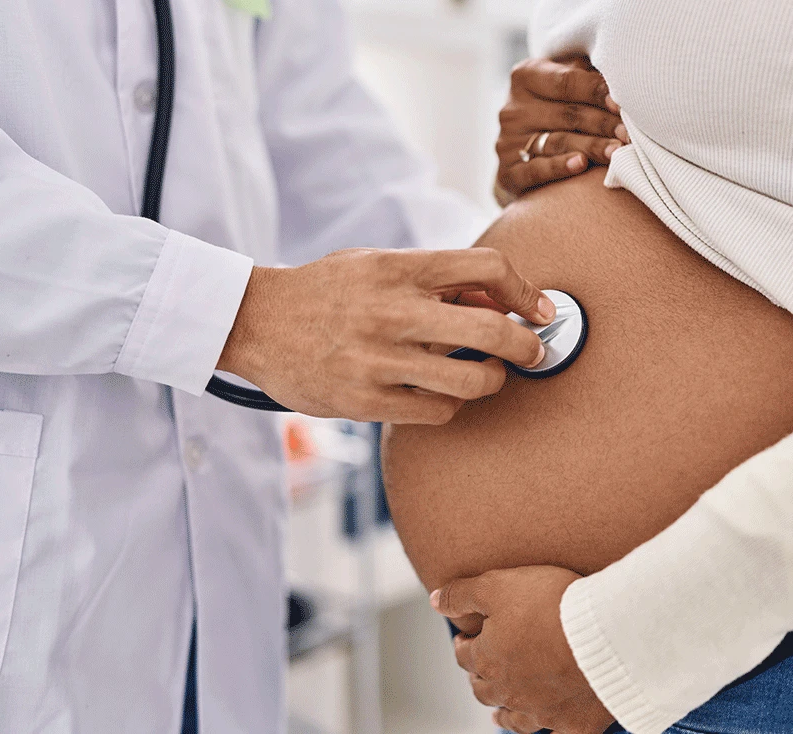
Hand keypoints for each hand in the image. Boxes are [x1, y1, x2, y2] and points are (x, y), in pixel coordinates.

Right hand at [216, 248, 553, 421]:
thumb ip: (435, 278)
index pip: (486, 268)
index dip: (525, 289)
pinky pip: (437, 411)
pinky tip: (440, 394)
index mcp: (399, 268)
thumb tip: (501, 299)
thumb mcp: (377, 264)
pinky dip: (450, 405)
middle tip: (531, 353)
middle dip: (527, 346)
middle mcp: (393, 311)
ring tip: (486, 376)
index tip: (538, 309)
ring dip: (492, 381)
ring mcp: (379, 359)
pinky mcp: (365, 400)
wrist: (254, 321)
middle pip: (493, 329)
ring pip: (472, 380)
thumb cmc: (327, 291)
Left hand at [431, 566, 615, 733]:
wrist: (605, 632)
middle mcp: (509, 691)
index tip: (467, 637)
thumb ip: (462, 593)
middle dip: (479, 679)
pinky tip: (551, 728)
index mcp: (488, 659)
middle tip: (482, 670)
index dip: (464, 643)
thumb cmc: (553, 604)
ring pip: (514, 719)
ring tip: (499, 714)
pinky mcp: (575, 723)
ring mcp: (542, 711)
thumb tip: (435, 600)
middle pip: (484, 689)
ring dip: (504, 715)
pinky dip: (553, 732)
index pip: (465, 654)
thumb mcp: (498, 584)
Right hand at [496, 57, 629, 201]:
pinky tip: (581, 165)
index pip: (566, 82)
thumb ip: (585, 74)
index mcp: (526, 76)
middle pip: (566, 114)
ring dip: (591, 147)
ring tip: (616, 152)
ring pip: (557, 142)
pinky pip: (535, 170)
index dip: (596, 91)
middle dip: (602, 123)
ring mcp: (507, 141)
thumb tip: (624, 71)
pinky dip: (559, 167)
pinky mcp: (508, 172)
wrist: (523, 155)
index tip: (622, 104)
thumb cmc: (556, 110)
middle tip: (629, 134)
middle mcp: (513, 108)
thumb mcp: (565, 84)